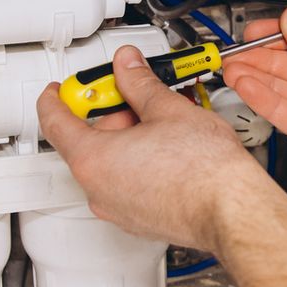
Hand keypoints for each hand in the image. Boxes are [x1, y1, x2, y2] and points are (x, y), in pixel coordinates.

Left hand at [36, 46, 270, 250]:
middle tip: (135, 95)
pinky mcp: (138, 220)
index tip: (60, 89)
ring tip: (162, 123)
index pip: (55, 121)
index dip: (56, 97)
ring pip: (108, 164)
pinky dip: (137, 164)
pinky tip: (166, 150)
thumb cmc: (204, 170)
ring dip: (126, 139)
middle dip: (110, 114)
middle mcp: (97, 189)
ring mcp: (117, 209)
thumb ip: (138, 82)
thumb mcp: (166, 109)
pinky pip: (126, 185)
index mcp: (93, 158)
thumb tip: (128, 66)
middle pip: (86, 141)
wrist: (231, 208)